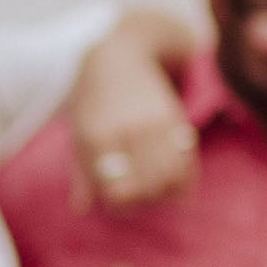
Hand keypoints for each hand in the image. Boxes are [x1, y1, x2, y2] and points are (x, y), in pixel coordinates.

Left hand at [66, 36, 196, 210]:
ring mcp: (155, 123)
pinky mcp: (176, 119)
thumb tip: (81, 210)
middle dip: (145, 201)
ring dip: (166, 192)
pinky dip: (185, 179)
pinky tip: (175, 182)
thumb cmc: (93, 101)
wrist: (120, 55)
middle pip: (149, 188)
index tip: (119, 200)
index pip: (119, 192)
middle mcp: (129, 130)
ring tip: (156, 188)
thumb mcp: (78, 134)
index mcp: (98, 137)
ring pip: (172, 177)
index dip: (121, 205)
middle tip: (139, 196)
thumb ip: (82, 174)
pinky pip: (187, 161)